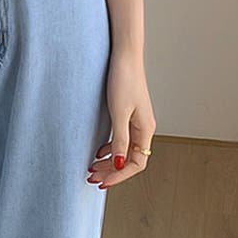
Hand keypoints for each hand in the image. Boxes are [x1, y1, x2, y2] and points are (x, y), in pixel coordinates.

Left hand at [87, 49, 155, 189]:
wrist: (124, 55)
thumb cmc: (123, 80)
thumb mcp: (119, 113)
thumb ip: (119, 140)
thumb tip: (120, 165)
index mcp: (145, 129)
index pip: (137, 164)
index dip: (120, 175)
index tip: (103, 181)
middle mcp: (143, 128)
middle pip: (131, 159)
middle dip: (112, 171)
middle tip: (92, 177)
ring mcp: (136, 120)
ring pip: (125, 150)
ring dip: (109, 161)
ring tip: (92, 168)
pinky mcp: (128, 112)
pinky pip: (121, 139)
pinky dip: (110, 148)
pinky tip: (98, 151)